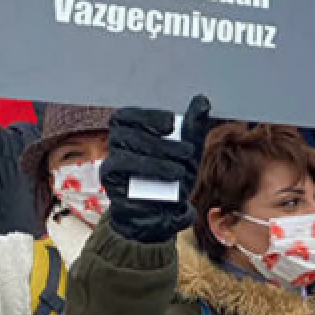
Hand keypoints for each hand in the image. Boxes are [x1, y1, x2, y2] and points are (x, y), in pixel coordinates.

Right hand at [101, 96, 211, 242]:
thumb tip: (202, 100)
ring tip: (181, 170)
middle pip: (125, 132)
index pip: (126, 116)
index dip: (146, 116)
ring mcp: (112, 165)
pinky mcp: (112, 183)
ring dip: (157, 158)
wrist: (164, 213)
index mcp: (132, 133)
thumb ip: (193, 127)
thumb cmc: (172, 178)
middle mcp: (117, 146)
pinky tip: (169, 177)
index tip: (171, 124)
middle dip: (159, 141)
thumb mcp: (187, 151)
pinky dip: (147, 171)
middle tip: (187, 152)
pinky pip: (121, 171)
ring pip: (123, 152)